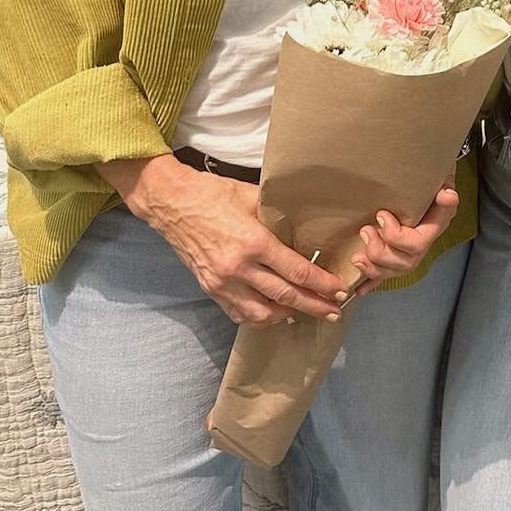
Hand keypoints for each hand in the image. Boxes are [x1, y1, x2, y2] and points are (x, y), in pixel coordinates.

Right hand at [108, 155, 348, 324]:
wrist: (172, 203)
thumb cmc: (214, 194)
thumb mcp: (254, 198)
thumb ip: (279, 217)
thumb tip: (306, 228)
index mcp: (253, 242)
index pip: (296, 272)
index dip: (321, 284)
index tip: (339, 289)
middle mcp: (238, 268)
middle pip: (284, 296)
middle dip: (314, 306)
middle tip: (334, 312)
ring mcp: (222, 282)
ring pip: (261, 313)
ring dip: (287, 315)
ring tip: (305, 311)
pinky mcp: (210, 288)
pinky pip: (239, 313)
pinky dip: (259, 316)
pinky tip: (274, 312)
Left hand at [347, 183, 460, 297]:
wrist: (431, 196)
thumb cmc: (433, 192)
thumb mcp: (444, 189)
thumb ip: (445, 195)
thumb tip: (446, 195)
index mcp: (432, 231)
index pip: (417, 243)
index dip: (396, 236)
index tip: (381, 215)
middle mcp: (420, 248)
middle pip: (403, 262)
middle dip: (380, 251)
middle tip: (366, 230)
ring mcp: (406, 257)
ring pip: (391, 272)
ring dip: (372, 268)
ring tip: (357, 256)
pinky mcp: (393, 261)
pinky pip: (382, 277)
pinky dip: (370, 283)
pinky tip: (359, 289)